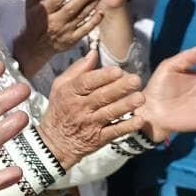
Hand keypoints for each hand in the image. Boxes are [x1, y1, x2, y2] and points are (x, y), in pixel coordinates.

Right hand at [12, 0, 101, 76]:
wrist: (34, 47)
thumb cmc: (34, 22)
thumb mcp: (30, 5)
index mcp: (44, 11)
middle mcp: (54, 21)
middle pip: (71, 8)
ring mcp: (64, 31)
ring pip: (80, 17)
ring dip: (91, 6)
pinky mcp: (72, 40)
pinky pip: (84, 30)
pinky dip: (93, 22)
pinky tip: (100, 13)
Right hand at [37, 51, 145, 168]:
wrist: (55, 142)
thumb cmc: (60, 109)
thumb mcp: (60, 87)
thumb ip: (77, 69)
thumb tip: (94, 52)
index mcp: (69, 93)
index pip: (86, 83)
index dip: (102, 77)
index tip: (118, 70)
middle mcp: (79, 108)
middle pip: (100, 97)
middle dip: (119, 88)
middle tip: (136, 80)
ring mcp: (90, 124)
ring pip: (109, 113)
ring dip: (125, 106)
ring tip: (140, 97)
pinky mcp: (98, 139)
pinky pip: (114, 132)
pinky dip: (127, 126)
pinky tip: (139, 119)